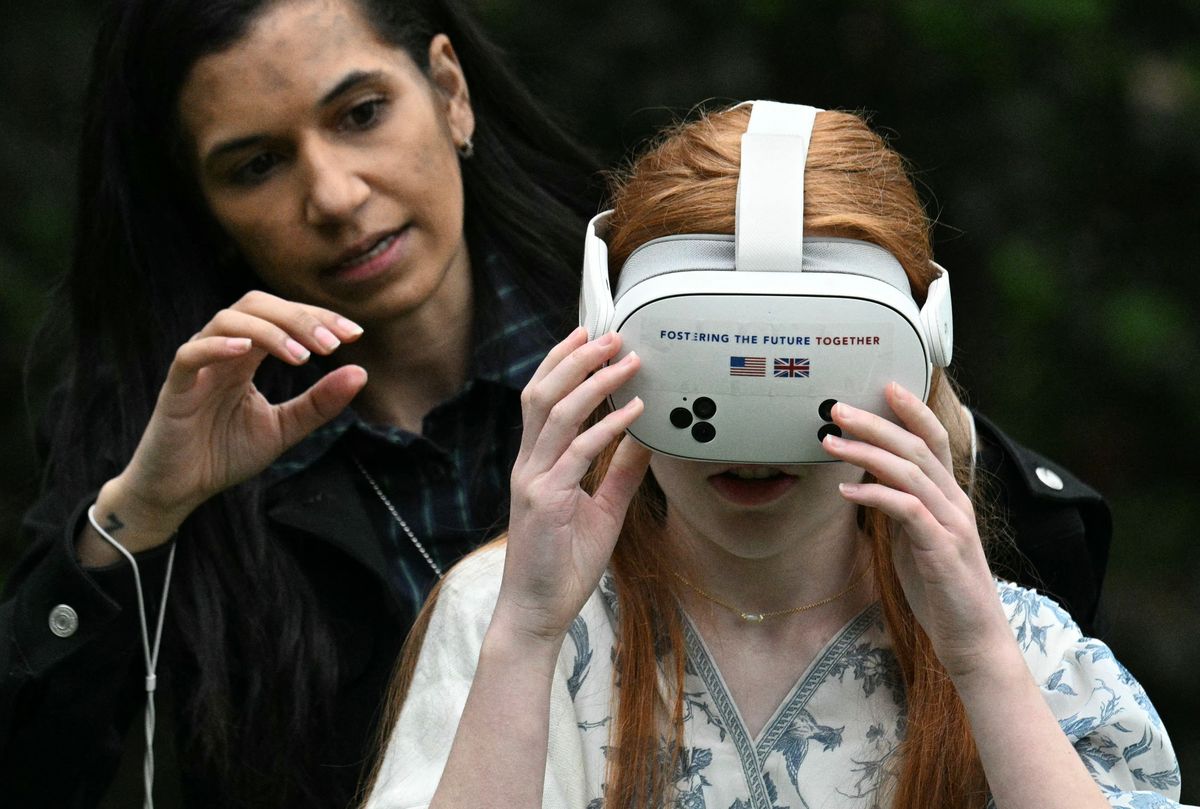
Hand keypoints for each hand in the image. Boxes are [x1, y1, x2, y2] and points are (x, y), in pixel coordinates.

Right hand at [89, 291, 367, 556]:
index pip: (283, 316)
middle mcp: (222, 351)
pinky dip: (217, 346)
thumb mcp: (284, 428)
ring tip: (303, 356)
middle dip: (299, 318)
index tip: (355, 334)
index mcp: (247, 356)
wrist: (180, 490)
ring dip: (269, 331)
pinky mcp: (175, 387)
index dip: (319, 317)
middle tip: (332, 343)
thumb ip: (319, 402)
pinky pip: (191, 354)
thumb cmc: (225, 453)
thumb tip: (361, 372)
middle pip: (256, 305)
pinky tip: (247, 351)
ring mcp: (197, 365)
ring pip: (227, 320)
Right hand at [495, 328, 650, 645]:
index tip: (588, 335)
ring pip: (556, 414)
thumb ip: (620, 471)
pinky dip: (607, 428)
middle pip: (543, 393)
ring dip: (592, 382)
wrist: (536, 612)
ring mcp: (534, 481)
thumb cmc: (564, 564)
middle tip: (611, 335)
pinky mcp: (545, 502)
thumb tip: (647, 436)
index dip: (561, 361)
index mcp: (537, 463)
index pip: (541, 398)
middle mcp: (530, 464)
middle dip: (576, 358)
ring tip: (624, 361)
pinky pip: (578, 454)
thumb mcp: (603, 510)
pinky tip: (634, 413)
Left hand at [820, 383, 1010, 679]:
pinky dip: (875, 495)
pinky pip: (907, 511)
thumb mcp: (916, 539)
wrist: (972, 640)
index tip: (884, 385)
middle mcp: (956, 503)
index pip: (935, 440)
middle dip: (877, 423)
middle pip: (918, 448)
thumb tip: (866, 480)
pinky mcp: (941, 551)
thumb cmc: (940, 589)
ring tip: (830, 443)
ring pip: (911, 473)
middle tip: (838, 408)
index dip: (912, 410)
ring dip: (866, 453)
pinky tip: (846, 490)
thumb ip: (900, 507)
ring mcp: (952, 525)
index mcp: (951, 497)